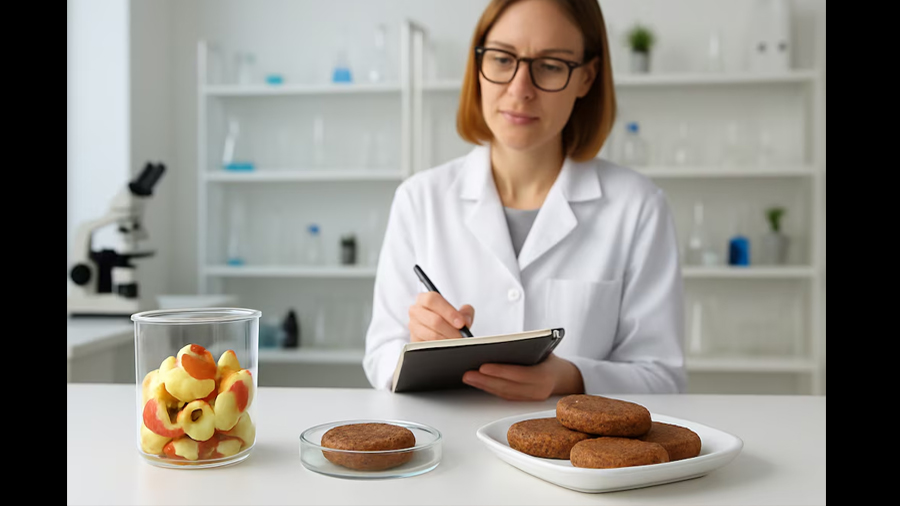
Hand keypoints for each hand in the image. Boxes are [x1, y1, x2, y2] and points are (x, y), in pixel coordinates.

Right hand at [408, 292, 474, 342]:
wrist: (439, 334)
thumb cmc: (447, 320)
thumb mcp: (458, 313)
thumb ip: (465, 312)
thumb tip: (466, 321)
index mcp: (424, 299)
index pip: (433, 300)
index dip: (448, 312)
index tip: (461, 323)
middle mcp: (416, 311)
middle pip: (434, 320)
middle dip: (451, 330)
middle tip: (462, 336)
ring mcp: (413, 326)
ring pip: (432, 335)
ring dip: (448, 340)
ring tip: (457, 342)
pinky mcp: (414, 341)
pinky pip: (429, 346)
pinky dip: (441, 347)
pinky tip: (448, 347)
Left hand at [461, 354, 583, 400]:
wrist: (564, 376)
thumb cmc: (550, 357)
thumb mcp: (543, 347)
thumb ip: (526, 346)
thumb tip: (498, 343)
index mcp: (544, 376)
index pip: (519, 374)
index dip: (500, 372)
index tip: (482, 366)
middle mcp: (539, 390)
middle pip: (508, 387)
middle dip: (485, 381)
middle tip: (467, 374)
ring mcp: (532, 399)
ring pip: (504, 393)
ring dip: (484, 386)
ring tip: (468, 377)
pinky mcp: (524, 401)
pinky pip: (505, 396)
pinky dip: (490, 389)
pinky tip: (478, 383)